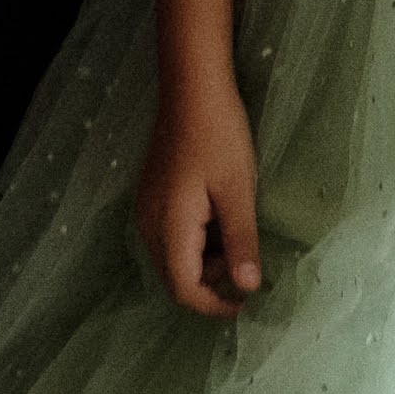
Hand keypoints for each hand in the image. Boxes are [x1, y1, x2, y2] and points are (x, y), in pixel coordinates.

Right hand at [138, 77, 266, 315]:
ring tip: (235, 229)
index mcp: (168, 227)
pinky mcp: (152, 195)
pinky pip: (170, 234)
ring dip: (204, 259)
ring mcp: (146, 208)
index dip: (214, 306)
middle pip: (174, 277)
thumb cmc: (219, 135)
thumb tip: (247, 288)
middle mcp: (148, 223)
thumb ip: (241, 242)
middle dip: (211, 281)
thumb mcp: (238, 190)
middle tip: (245, 258)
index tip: (245, 303)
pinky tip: (218, 214)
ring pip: (173, 257)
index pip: (184, 289)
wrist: (191, 87)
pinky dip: (196, 239)